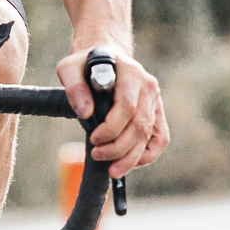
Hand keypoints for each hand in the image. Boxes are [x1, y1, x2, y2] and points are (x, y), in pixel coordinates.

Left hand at [59, 45, 167, 178]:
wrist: (105, 58)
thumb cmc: (85, 64)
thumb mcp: (69, 68)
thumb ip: (74, 87)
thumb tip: (85, 113)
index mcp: (131, 73)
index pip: (127, 107)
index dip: (111, 128)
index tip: (93, 139)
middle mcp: (147, 87)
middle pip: (140, 125)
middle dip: (119, 148)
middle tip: (98, 156)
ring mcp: (154, 100)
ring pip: (150, 136)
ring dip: (131, 157)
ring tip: (113, 171)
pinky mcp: (156, 112)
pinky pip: (160, 138)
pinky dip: (148, 154)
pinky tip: (132, 163)